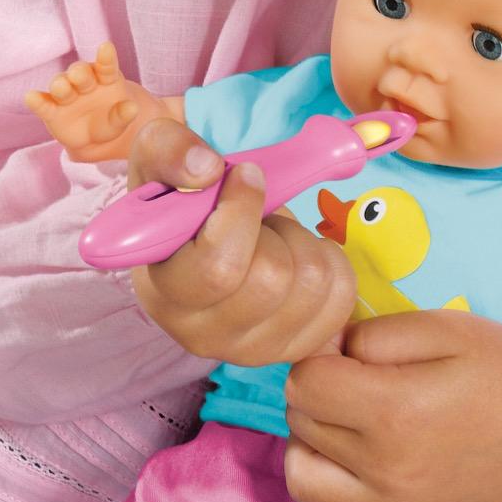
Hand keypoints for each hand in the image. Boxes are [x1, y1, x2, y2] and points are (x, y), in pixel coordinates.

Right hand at [25, 41, 166, 160]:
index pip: (106, 66)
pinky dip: (36, 100)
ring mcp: (66, 95)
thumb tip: (132, 108)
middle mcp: (84, 82)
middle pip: (80, 73)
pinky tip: (31, 97)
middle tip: (79, 75)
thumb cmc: (109, 123)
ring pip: (61, 84)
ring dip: (60, 85)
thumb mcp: (120, 121)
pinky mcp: (50, 110)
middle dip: (79, 73)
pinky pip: (43, 103)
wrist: (92, 140)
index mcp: (105, 79)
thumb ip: (124, 115)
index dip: (106, 57)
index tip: (106, 47)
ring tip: (62, 88)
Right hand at [129, 118, 356, 365]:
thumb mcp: (160, 160)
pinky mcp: (297, 346)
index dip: (243, 212)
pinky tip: (299, 254)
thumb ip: (169, 151)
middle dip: (277, 230)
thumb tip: (206, 170)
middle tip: (260, 218)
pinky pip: (342, 295)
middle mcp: (204, 336)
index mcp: (165, 294)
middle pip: (273, 279)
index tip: (246, 175)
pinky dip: (331, 260)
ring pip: (312, 283)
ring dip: (303, 242)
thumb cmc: (182, 202)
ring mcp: (254, 350)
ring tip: (274, 238)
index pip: (218, 269)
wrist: (206, 240)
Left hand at [283, 310, 501, 501]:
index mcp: (393, 411)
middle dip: (318, 389)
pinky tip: (341, 474)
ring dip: (310, 442)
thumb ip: (374, 333)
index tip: (346, 348)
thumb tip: (327, 349)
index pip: (304, 382)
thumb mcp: (445, 327)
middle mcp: (385, 470)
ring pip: (303, 479)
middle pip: (302, 424)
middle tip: (355, 375)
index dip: (319, 354)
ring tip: (344, 422)